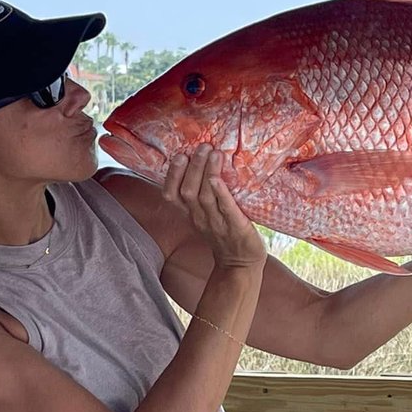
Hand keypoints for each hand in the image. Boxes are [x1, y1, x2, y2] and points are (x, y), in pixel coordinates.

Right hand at [163, 143, 265, 270]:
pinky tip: (217, 179)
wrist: (240, 265)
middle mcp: (200, 218)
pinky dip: (220, 193)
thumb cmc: (224, 236)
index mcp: (191, 215)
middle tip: (202, 147)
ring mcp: (217, 223)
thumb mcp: (205, 217)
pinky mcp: (236, 227)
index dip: (172, 175)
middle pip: (188, 191)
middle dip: (193, 167)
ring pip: (204, 197)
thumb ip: (201, 196)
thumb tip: (204, 162)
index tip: (179, 155)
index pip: (171, 195)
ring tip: (213, 153)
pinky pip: (225, 209)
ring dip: (207, 173)